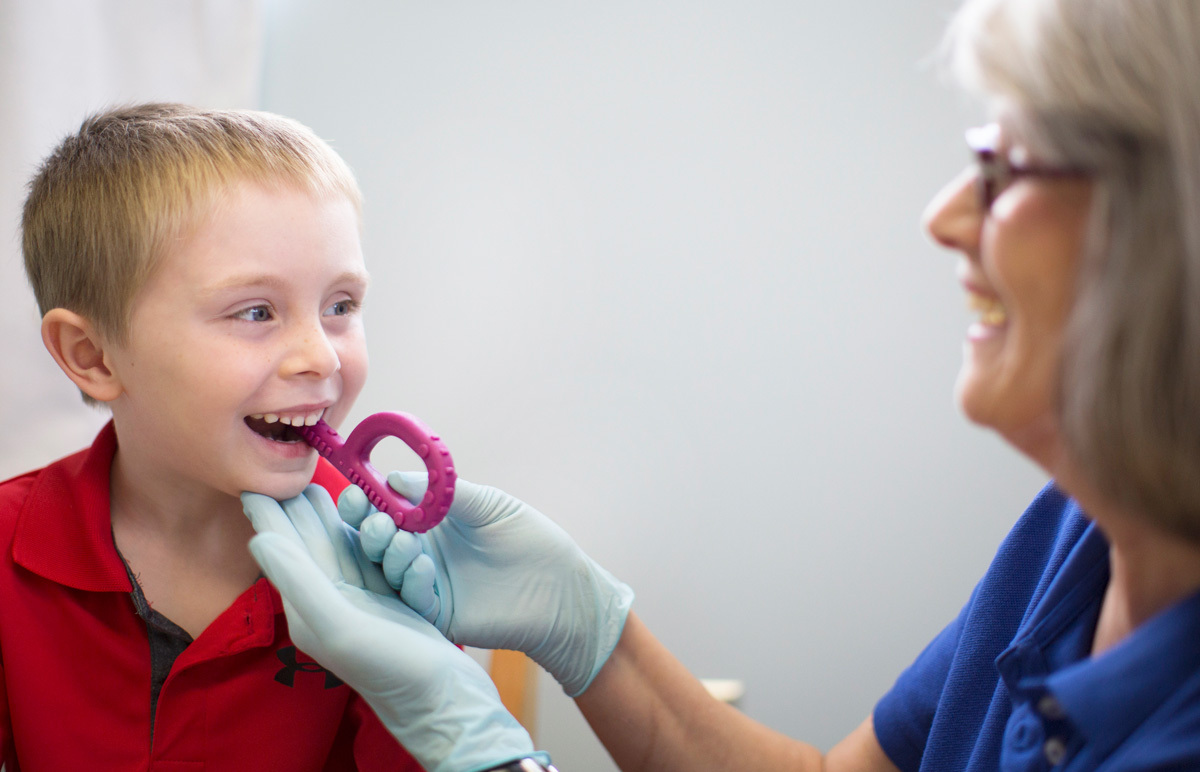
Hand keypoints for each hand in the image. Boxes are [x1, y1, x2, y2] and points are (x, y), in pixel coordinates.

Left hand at [242, 486, 548, 771]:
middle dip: (296, 506)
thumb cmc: (390, 668)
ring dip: (329, 513)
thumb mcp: (337, 623)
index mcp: (309, 605)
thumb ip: (298, 580)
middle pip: (309, 542)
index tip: (250, 480)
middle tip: (283, 468)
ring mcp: (360, 600)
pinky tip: (363, 512)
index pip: (282, 550)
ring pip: (340, 545)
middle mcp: (330, 600)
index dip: (268, 515)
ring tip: (316, 482)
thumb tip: (259, 538)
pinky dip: (365, 529)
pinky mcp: (390, 599)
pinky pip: (372, 556)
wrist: (444, 699)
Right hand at [340, 472, 633, 696]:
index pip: (382, 509)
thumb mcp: (487, 503)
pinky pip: (411, 599)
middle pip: (374, 541)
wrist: (561, 588)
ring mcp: (425, 585)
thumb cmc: (530, 539)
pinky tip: (422, 567)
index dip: (364, 501)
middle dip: (368, 529)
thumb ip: (442, 491)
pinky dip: (410, 581)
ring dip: (388, 554)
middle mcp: (419, 552)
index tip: (356, 493)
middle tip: (377, 522)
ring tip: (404, 542)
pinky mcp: (437, 615)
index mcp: (427, 522)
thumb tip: (393, 479)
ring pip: (387, 571)